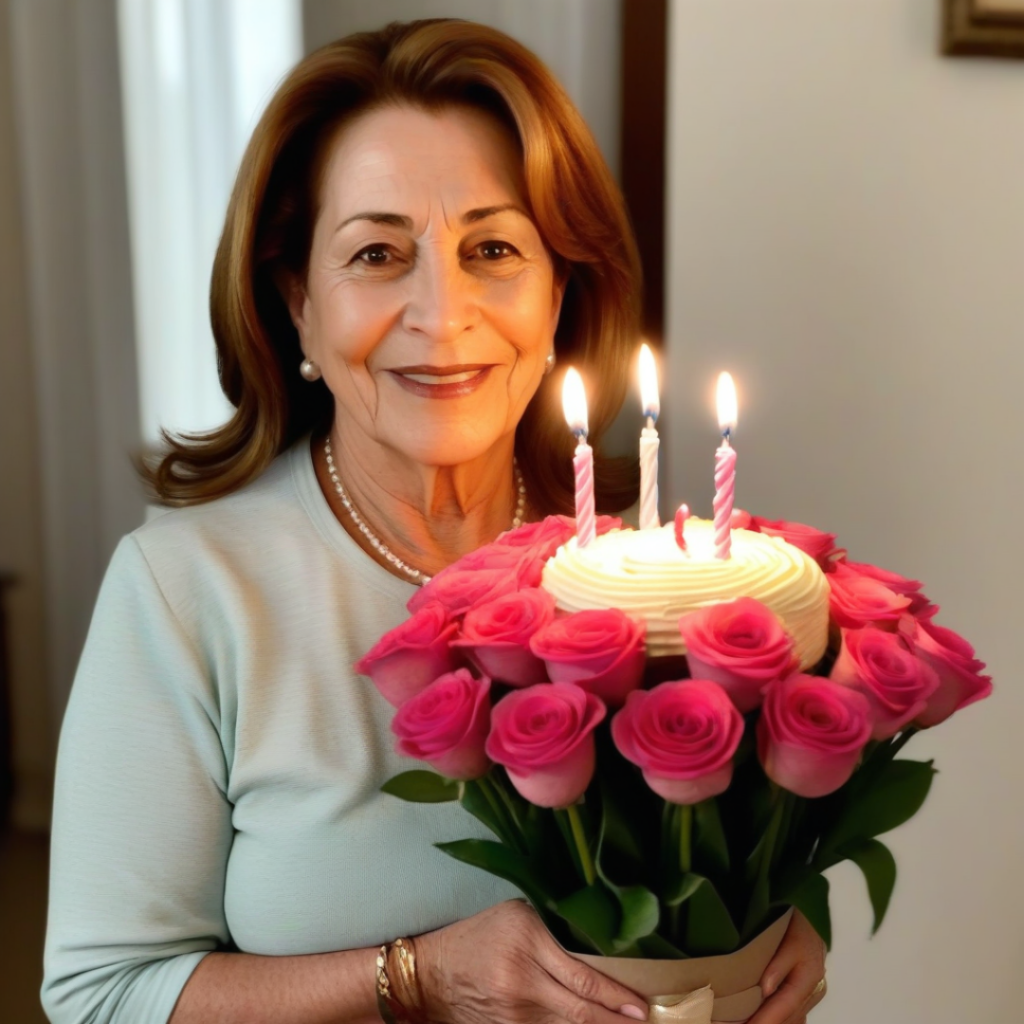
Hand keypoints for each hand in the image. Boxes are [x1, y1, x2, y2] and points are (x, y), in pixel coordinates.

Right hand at [416, 899, 648, 1023]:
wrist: (432, 972)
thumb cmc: (479, 935)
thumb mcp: (516, 917)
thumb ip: (552, 937)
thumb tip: (593, 960)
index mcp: (528, 945)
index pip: (582, 979)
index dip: (614, 997)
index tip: (639, 1006)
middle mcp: (523, 984)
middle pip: (579, 1013)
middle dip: (614, 1021)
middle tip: (641, 1023)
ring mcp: (513, 1015)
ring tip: (613, 1020)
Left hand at [744, 910, 826, 1023]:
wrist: (813, 918)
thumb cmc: (800, 926)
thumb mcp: (791, 941)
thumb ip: (778, 965)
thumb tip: (766, 990)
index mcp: (809, 979)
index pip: (784, 1007)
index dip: (765, 1021)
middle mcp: (812, 992)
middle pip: (788, 1018)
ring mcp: (810, 995)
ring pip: (791, 1019)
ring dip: (770, 1022)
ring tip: (746, 1023)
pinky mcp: (805, 993)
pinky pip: (793, 1014)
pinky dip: (778, 1019)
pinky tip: (760, 1020)